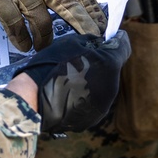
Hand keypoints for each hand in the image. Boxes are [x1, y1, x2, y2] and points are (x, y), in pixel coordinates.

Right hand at [0, 0, 105, 49]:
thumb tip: (86, 4)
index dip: (90, 9)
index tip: (101, 26)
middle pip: (63, 1)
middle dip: (81, 22)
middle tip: (92, 38)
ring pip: (40, 19)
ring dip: (46, 38)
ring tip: (46, 47)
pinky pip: (15, 26)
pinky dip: (22, 39)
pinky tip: (26, 46)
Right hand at [15, 32, 130, 134]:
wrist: (33, 99)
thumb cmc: (51, 66)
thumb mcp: (72, 42)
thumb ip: (92, 41)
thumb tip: (100, 43)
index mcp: (110, 64)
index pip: (124, 46)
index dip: (116, 40)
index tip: (109, 39)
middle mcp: (112, 86)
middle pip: (112, 69)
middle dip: (101, 63)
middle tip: (80, 61)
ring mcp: (103, 105)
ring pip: (103, 87)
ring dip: (92, 82)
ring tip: (70, 80)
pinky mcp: (93, 118)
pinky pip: (93, 103)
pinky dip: (84, 98)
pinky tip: (67, 95)